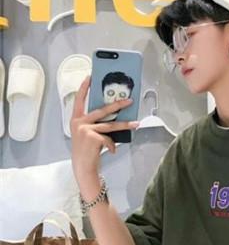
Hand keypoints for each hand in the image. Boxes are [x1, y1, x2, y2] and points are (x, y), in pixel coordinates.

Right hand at [70, 76, 139, 191]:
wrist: (82, 168)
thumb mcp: (87, 134)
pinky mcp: (92, 138)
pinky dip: (113, 145)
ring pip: (110, 125)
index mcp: (76, 120)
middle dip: (118, 105)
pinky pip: (109, 138)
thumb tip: (115, 114)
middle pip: (102, 110)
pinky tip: (111, 150)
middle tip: (129, 100)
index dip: (84, 87)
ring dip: (125, 125)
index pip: (79, 100)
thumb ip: (95, 123)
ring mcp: (85, 130)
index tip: (90, 76)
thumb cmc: (87, 151)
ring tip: (136, 124)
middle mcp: (79, 123)